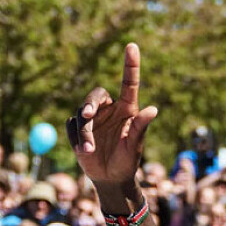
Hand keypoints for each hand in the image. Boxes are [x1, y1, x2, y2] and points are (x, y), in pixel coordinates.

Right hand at [66, 43, 157, 187]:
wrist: (111, 179)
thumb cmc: (127, 161)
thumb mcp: (135, 146)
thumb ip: (141, 127)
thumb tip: (153, 109)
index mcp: (126, 109)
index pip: (128, 83)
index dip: (130, 65)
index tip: (132, 46)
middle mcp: (109, 110)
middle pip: (95, 95)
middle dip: (89, 103)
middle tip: (87, 115)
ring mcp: (92, 119)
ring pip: (81, 115)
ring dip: (85, 133)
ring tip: (90, 150)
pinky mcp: (78, 129)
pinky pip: (71, 127)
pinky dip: (77, 139)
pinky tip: (84, 152)